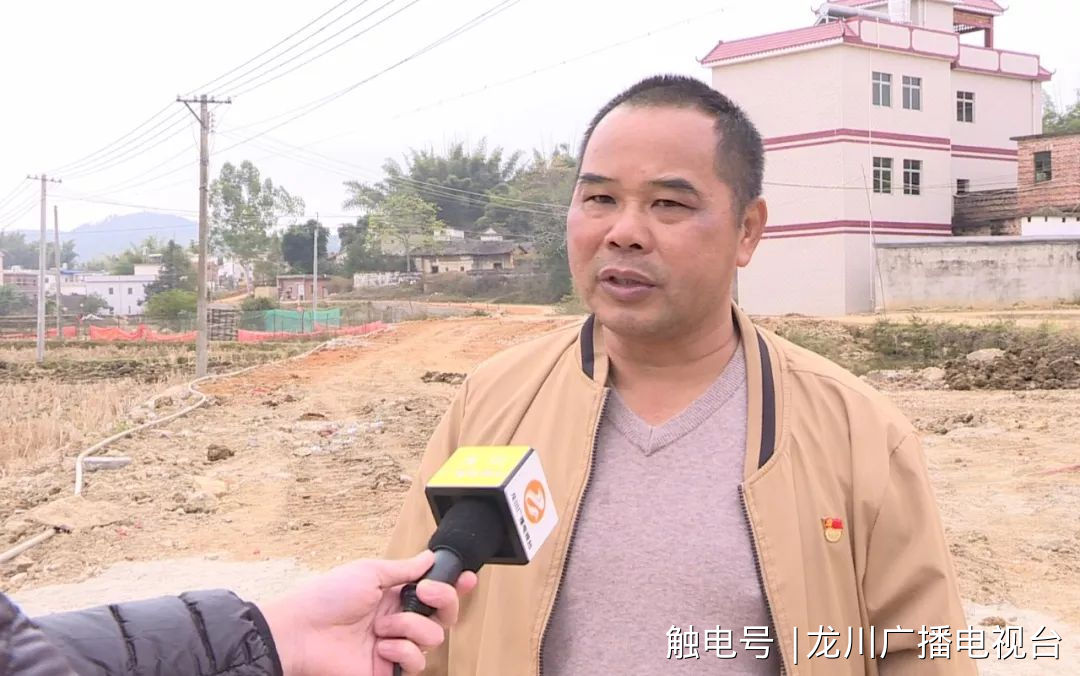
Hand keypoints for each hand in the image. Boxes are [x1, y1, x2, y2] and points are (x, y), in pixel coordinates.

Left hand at [260, 550, 478, 675]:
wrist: (302, 632)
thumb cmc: (328, 597)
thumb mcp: (369, 572)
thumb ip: (404, 568)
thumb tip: (428, 558)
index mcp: (394, 594)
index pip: (434, 590)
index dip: (454, 585)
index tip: (467, 578)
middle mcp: (399, 620)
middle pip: (445, 614)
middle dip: (443, 600)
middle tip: (423, 592)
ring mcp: (395, 646)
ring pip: (433, 638)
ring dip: (410, 627)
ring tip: (382, 628)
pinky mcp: (388, 670)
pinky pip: (416, 663)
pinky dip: (401, 652)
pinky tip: (380, 647)